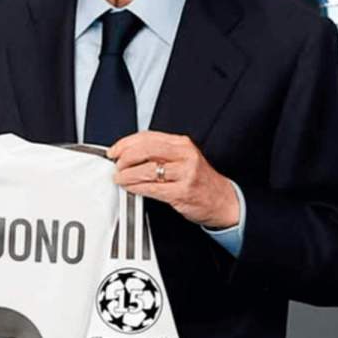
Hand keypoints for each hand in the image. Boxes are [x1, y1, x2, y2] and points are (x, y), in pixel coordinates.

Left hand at [108, 131, 239, 228]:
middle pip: (145, 150)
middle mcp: (184, 155)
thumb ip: (158, 153)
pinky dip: (137, 188)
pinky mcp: (182, 192)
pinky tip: (131, 188)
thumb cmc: (198, 180)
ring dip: (127, 175)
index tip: (114, 151)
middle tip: (116, 165)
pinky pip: (152, 188)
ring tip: (120, 178)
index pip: (147, 137)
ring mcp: (184, 173)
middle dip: (125, 158)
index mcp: (181, 143)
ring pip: (147, 169)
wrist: (223, 200)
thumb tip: (127, 152)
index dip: (126, 143)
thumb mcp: (182, 159)